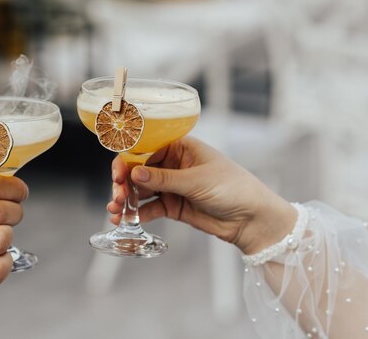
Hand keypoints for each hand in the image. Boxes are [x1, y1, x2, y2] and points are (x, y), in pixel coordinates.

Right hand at [108, 137, 296, 254]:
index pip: (146, 148)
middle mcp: (172, 164)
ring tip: (116, 211)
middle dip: (124, 183)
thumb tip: (133, 172)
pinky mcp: (172, 206)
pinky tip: (124, 219)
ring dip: (126, 200)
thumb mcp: (197, 180)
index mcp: (180, 147)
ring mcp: (171, 186)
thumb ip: (164, 178)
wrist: (252, 219)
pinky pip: (148, 208)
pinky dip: (136, 213)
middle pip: (138, 170)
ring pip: (140, 190)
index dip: (128, 160)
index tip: (118, 174)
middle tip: (117, 197)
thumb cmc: (233, 188)